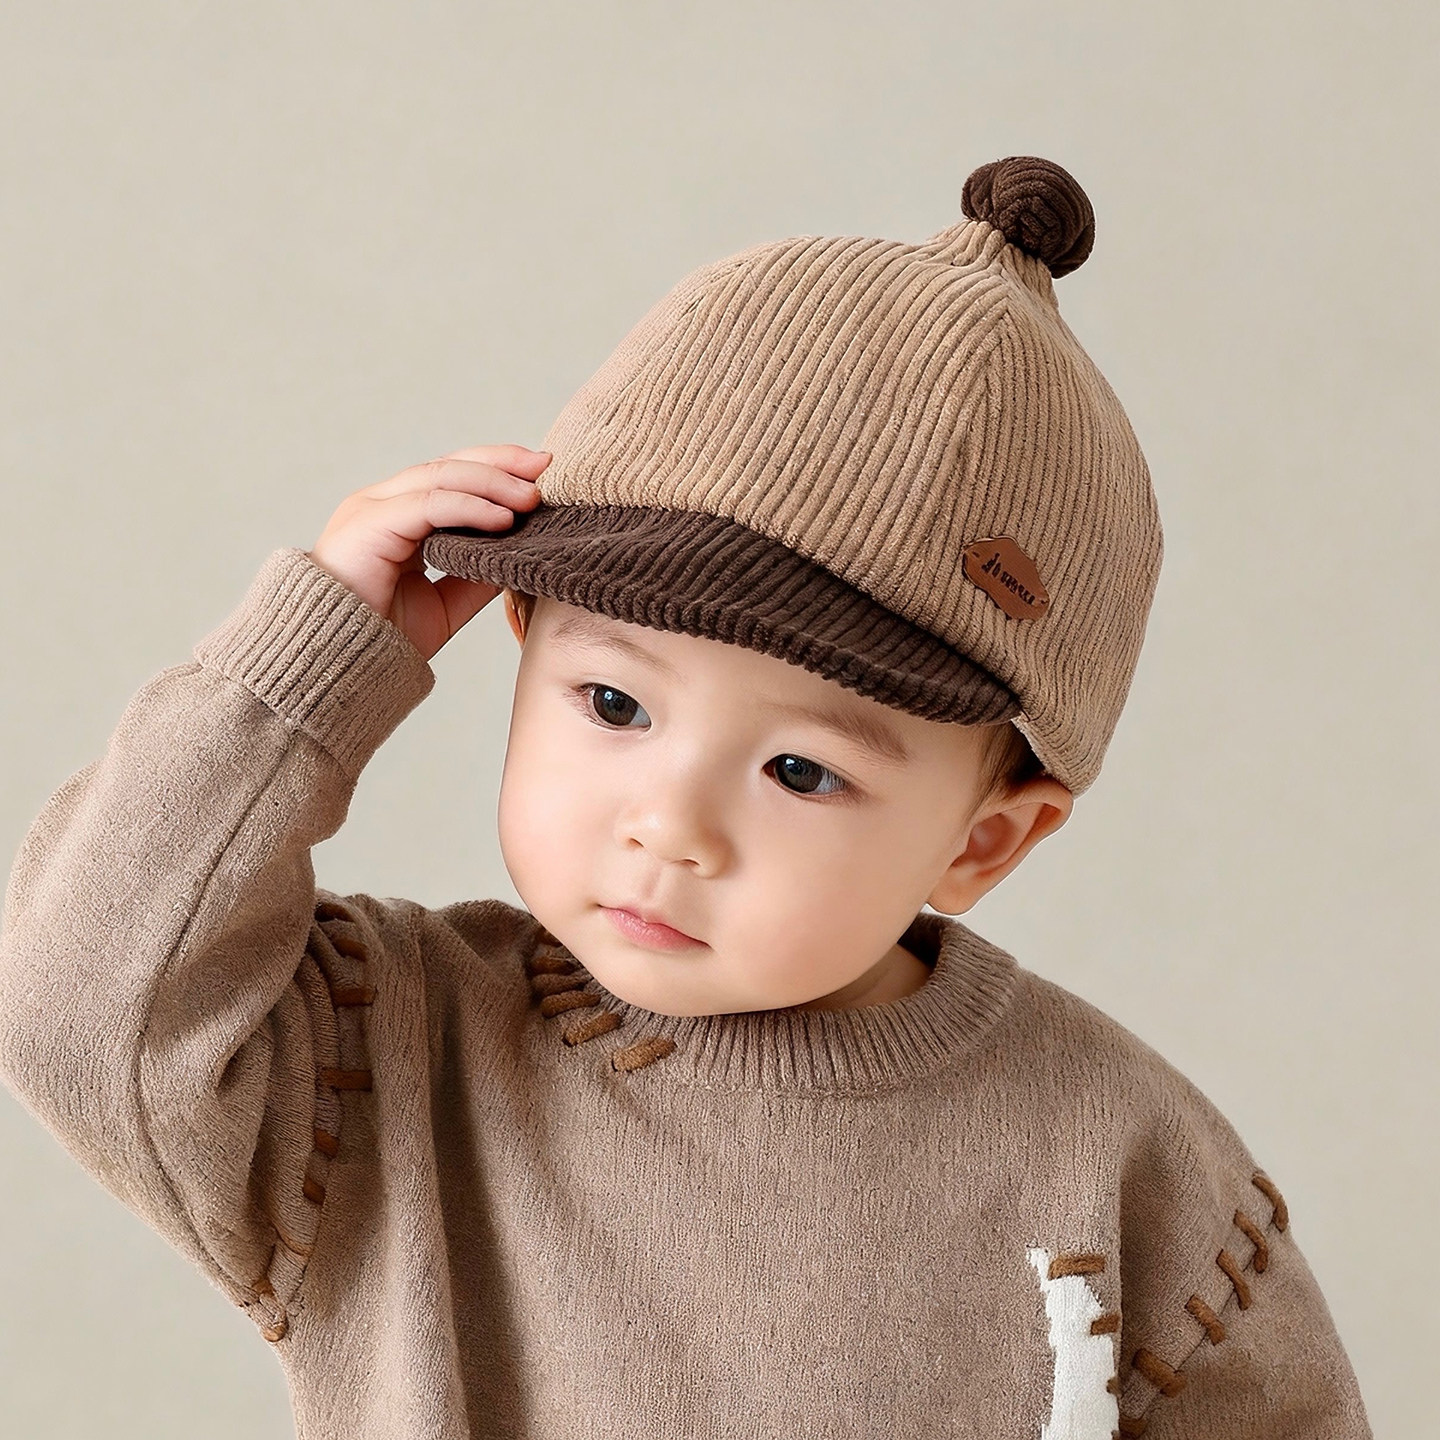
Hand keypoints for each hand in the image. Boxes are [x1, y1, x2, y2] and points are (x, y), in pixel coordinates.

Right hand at [307, 444, 550, 661]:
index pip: (450, 477)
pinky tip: (502, 519)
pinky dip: (469, 507)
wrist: (337, 667)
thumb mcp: (444, 604)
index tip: (539, 474)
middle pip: (448, 465)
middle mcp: (381, 505)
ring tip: (531, 496)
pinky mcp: (367, 523)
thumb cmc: (381, 639)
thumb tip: (520, 553)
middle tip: (545, 466)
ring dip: (492, 482)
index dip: (495, 470)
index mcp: (396, 518)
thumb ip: (476, 576)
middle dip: (500, 462)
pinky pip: (427, 504)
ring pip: (440, 477)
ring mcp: (370, 509)